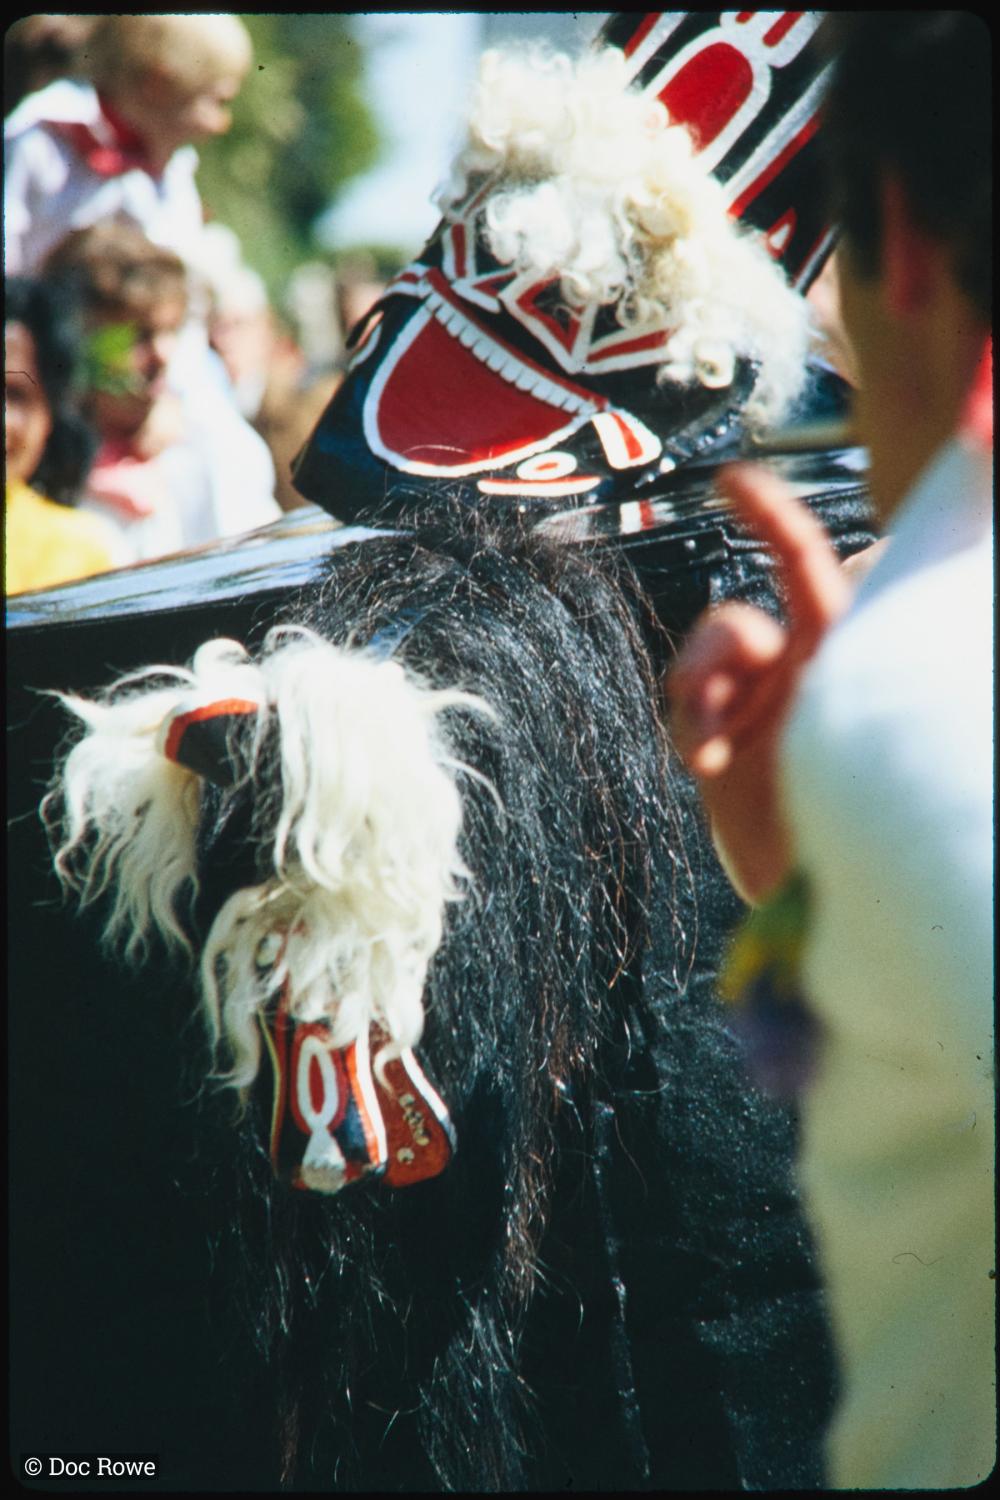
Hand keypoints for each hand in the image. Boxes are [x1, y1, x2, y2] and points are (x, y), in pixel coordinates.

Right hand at [666, 463, 850, 903]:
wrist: (831, 885)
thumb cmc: (874, 802)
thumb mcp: (856, 726)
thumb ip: (828, 667)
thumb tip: (802, 629)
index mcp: (841, 647)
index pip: (801, 565)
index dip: (767, 516)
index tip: (728, 479)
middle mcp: (794, 670)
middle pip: (729, 626)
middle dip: (710, 655)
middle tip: (704, 701)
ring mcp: (754, 707)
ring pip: (698, 665)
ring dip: (696, 697)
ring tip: (710, 752)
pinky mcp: (719, 745)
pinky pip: (685, 713)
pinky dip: (690, 729)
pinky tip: (708, 763)